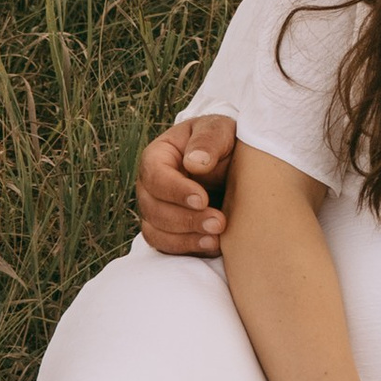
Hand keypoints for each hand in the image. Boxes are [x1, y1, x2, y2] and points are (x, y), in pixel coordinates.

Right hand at [137, 112, 234, 254]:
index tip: (203, 199)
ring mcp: (155, 210)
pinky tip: (212, 246)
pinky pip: (166, 247)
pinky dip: (187, 250)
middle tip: (218, 222)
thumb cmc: (221, 141)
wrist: (231, 163)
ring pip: (156, 232)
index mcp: (157, 156)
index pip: (154, 176)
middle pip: (152, 208)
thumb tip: (194, 163)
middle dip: (185, 219)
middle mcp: (149, 186)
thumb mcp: (219, 130)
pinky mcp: (168, 231)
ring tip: (216, 239)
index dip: (176, 190)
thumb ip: (208, 141)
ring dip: (185, 239)